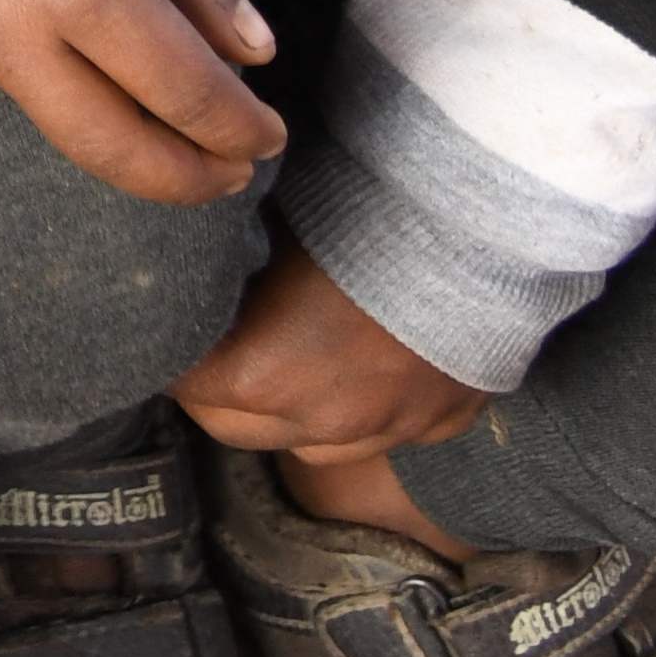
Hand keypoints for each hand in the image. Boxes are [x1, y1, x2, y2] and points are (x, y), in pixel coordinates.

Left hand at [171, 247, 478, 465]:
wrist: (487, 229)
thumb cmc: (367, 214)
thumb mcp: (272, 227)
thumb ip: (228, 261)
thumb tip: (194, 254)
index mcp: (262, 377)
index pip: (185, 385)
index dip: (171, 353)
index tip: (168, 325)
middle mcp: (321, 422)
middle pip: (233, 426)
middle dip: (211, 389)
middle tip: (209, 341)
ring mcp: (388, 431)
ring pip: (306, 442)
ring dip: (285, 410)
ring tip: (282, 356)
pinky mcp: (441, 424)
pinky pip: (381, 434)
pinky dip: (360, 410)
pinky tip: (362, 366)